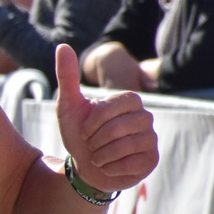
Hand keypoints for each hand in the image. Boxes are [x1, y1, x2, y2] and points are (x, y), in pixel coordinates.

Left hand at [55, 43, 155, 192]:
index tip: (85, 129)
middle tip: (91, 144)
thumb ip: (67, 76)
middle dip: (94, 140)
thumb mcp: (68, 105)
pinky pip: (130, 164)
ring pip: (124, 147)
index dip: (92, 122)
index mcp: (129, 100)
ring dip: (101, 155)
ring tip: (98, 155)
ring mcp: (151, 139)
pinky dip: (110, 167)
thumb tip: (62, 46)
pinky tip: (108, 166)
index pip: (111, 108)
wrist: (85, 165)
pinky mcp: (151, 160)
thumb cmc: (79, 133)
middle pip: (118, 128)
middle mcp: (144, 117)